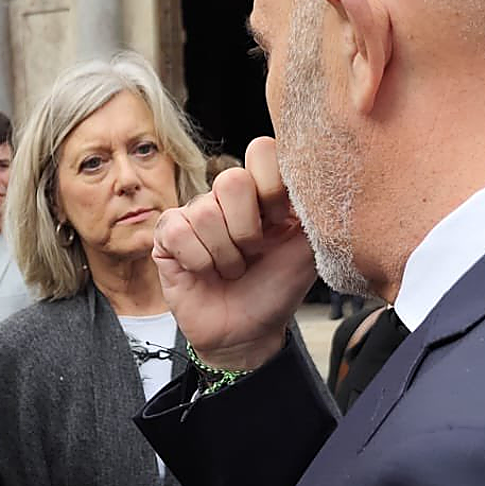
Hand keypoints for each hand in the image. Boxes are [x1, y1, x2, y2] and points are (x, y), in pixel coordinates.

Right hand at [153, 137, 315, 368]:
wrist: (247, 334)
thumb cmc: (276, 291)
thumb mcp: (309, 250)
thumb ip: (312, 209)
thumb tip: (317, 172)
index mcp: (264, 191)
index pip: (262, 151)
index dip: (272, 189)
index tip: (280, 222)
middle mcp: (228, 197)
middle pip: (231, 180)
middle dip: (247, 230)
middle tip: (253, 253)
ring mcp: (195, 212)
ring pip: (206, 213)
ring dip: (225, 255)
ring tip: (231, 270)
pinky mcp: (167, 234)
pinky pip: (179, 232)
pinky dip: (198, 261)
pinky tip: (204, 272)